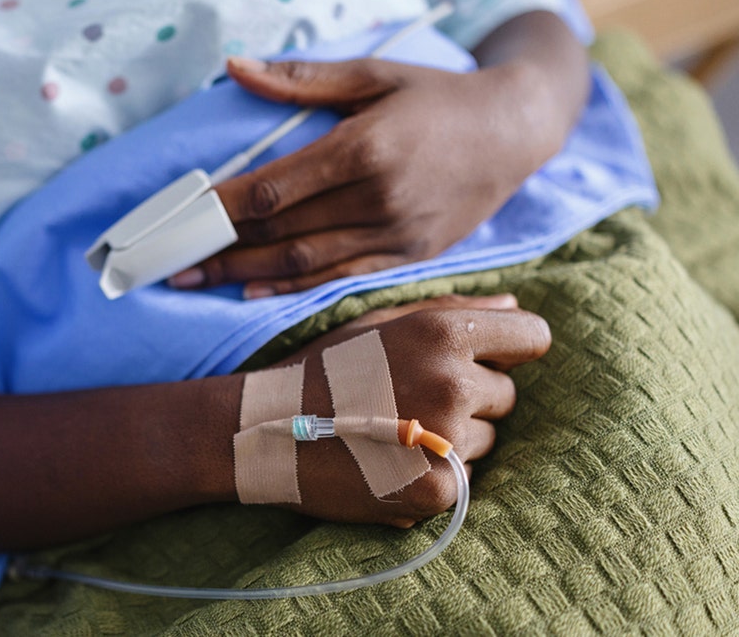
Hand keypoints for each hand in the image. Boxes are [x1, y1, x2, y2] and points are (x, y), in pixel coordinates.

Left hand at [169, 56, 565, 298]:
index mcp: (364, 149)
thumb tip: (234, 67)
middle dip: (218, 247)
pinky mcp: (409, 257)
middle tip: (168, 262)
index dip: (218, 208)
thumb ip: (299, 81)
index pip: (271, 189)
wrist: (516, 131)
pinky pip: (339, 278)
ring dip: (243, 273)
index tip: (177, 218)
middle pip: (279, 231)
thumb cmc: (438, 96)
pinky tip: (251, 291)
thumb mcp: (372, 75)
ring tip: (196, 280)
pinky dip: (292, 287)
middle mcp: (378, 198)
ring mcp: (395, 234)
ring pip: (303, 261)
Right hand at [275, 294, 550, 526]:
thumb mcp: (380, 323)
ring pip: (487, 439)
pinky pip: (466, 480)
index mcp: (444, 332)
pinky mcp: (439, 490)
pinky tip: (392, 464)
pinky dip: (436, 476)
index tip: (481, 362)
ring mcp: (449, 439)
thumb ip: (452, 310)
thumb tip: (515, 307)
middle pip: (506, 394)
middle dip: (470, 399)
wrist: (265, 431)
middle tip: (408, 403)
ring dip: (454, 440)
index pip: (533, 337)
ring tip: (394, 434)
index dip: (508, 350)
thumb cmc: (322, 369)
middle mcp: (454, 381)